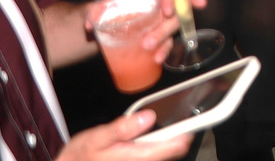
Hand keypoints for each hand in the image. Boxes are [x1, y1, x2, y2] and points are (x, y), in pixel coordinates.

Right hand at [56, 111, 191, 160]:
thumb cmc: (82, 155)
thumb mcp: (98, 137)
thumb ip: (122, 128)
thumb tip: (148, 117)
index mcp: (137, 157)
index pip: (175, 148)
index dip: (187, 132)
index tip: (192, 119)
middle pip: (174, 152)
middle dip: (177, 135)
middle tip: (175, 119)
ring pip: (164, 154)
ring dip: (167, 141)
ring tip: (159, 127)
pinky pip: (154, 155)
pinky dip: (157, 146)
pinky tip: (147, 138)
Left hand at [84, 0, 206, 64]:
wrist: (108, 21)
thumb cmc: (110, 9)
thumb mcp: (102, 7)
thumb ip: (94, 12)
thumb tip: (89, 25)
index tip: (168, 11)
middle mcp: (157, 3)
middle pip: (171, 11)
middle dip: (164, 29)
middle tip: (148, 43)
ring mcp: (161, 19)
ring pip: (170, 27)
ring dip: (162, 40)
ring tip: (150, 52)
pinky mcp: (160, 34)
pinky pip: (167, 41)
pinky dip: (164, 50)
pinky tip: (157, 59)